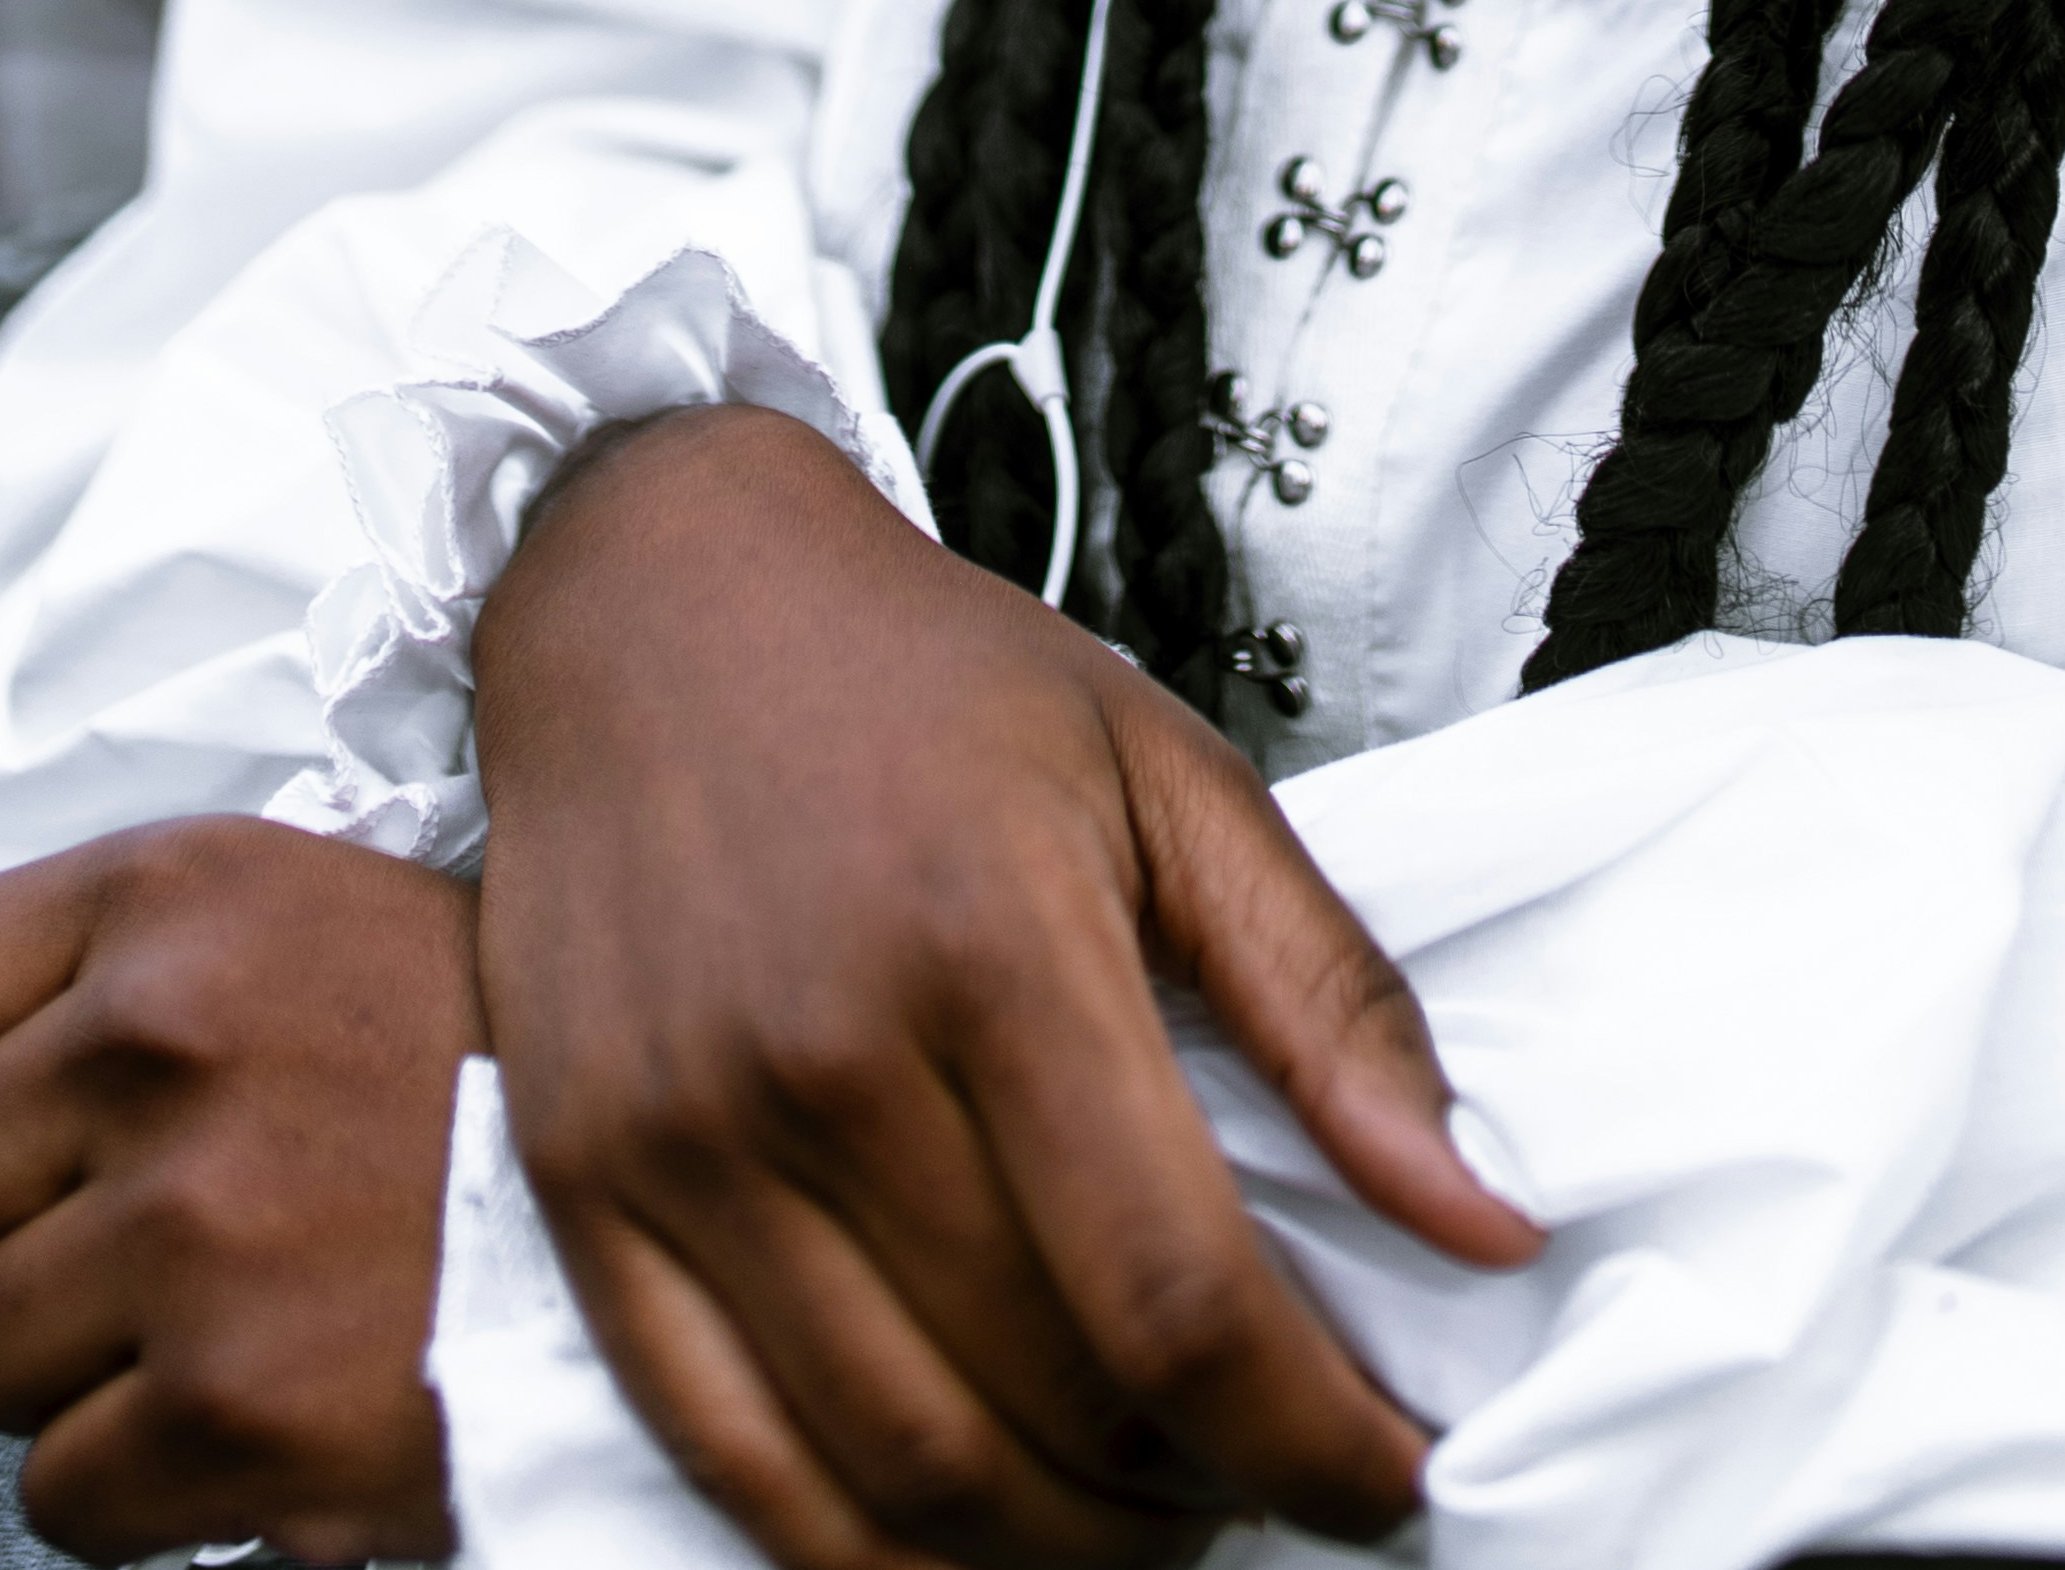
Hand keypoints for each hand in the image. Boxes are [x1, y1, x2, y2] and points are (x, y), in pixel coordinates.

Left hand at [0, 815, 479, 1564]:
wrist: (671, 1211)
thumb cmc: (453, 1065)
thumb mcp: (289, 913)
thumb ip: (104, 964)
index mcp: (170, 890)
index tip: (16, 1129)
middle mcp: (165, 1038)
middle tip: (145, 1237)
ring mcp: (196, 1227)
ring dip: (68, 1369)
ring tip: (218, 1312)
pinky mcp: (231, 1407)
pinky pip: (54, 1494)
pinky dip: (137, 1485)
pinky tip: (255, 1402)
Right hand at [474, 402, 1539, 1569]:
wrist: (653, 592)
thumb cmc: (925, 682)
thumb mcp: (1168, 775)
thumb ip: (1328, 1002)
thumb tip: (1480, 1222)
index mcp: (994, 940)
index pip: (1175, 1295)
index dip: (1308, 1438)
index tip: (1385, 1478)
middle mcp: (824, 1056)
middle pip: (1045, 1407)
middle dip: (1194, 1496)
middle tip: (1262, 1475)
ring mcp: (685, 1138)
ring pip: (896, 1475)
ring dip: (1051, 1548)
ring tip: (1139, 1504)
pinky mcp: (584, 1188)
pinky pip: (728, 1463)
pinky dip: (862, 1551)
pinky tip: (966, 1519)